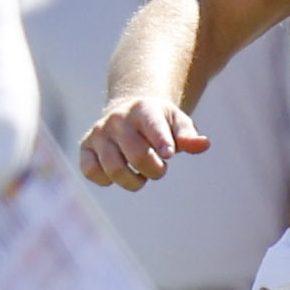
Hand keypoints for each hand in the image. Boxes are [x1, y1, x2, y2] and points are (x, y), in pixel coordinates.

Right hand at [78, 93, 205, 188]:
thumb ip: (189, 136)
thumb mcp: (177, 122)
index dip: (161, 142)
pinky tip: (119, 174)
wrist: (128, 110)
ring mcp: (99, 133)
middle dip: (155, 170)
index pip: (153, 126)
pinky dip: (107, 180)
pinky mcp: (85, 146)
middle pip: (137, 155)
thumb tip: (204, 145)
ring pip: (114, 168)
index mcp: (144, 108)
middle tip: (160, 168)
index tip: (168, 154)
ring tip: (141, 175)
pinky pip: (91, 172)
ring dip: (133, 181)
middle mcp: (118, 119)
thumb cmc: (159, 121)